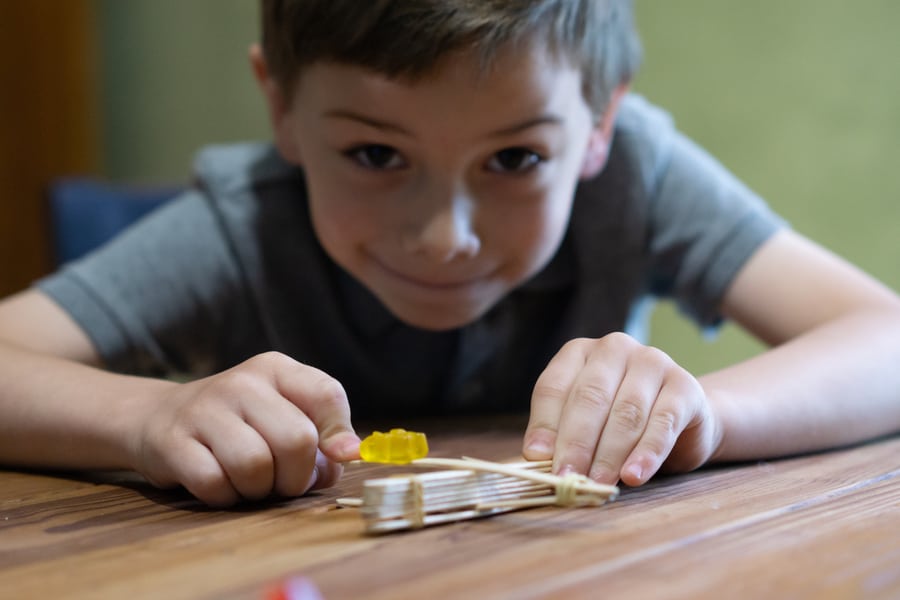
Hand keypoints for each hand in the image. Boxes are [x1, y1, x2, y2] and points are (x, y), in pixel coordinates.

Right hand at [127, 352, 359, 505]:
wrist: (158, 417)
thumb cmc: (237, 423)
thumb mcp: (281, 414)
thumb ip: (320, 435)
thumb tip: (345, 457)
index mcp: (277, 370)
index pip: (326, 395)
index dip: (339, 435)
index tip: (337, 458)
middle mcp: (242, 383)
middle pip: (296, 440)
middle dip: (297, 476)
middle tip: (283, 481)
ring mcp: (204, 409)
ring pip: (255, 466)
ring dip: (258, 489)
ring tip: (249, 481)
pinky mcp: (172, 441)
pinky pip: (215, 484)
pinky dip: (225, 496)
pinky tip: (220, 483)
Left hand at [522, 333, 720, 486]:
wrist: (682, 423)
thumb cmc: (619, 423)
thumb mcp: (584, 424)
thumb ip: (560, 434)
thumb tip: (536, 457)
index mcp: (579, 352)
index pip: (554, 387)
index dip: (545, 425)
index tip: (537, 459)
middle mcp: (615, 348)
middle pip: (590, 398)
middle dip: (576, 443)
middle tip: (568, 477)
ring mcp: (653, 362)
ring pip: (626, 412)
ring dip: (609, 454)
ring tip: (598, 484)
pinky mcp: (685, 386)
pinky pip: (663, 422)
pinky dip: (647, 453)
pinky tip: (634, 476)